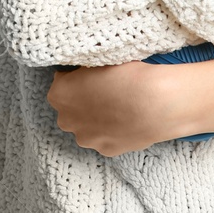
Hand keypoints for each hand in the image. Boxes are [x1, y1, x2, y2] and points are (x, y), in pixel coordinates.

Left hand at [46, 61, 192, 155]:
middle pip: (69, 110)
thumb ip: (82, 72)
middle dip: (81, 103)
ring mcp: (86, 138)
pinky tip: (126, 122)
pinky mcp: (105, 150)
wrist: (154, 102)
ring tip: (118, 109)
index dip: (77, 79)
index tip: (91, 77)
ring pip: (86, 128)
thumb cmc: (126, 75)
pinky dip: (112, 132)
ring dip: (95, 120)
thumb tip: (83, 75)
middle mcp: (66, 120)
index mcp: (59, 94)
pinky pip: (104, 139)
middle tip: (104, 93)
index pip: (60, 83)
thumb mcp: (97, 62)